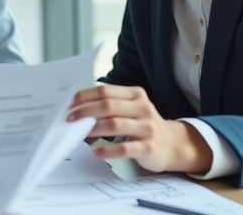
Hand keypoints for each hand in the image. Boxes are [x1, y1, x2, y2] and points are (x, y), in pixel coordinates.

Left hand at [67, 85, 211, 172]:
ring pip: (115, 125)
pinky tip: (96, 152)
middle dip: (86, 111)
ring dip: (94, 129)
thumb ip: (110, 105)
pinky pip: (125, 148)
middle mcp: (143, 108)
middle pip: (108, 106)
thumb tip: (79, 108)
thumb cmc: (143, 124)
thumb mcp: (131, 108)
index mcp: (136, 95)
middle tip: (70, 118)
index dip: (86, 96)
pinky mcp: (149, 147)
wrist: (172, 144)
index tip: (71, 103)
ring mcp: (147, 128)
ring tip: (81, 133)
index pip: (106, 91)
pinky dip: (108, 150)